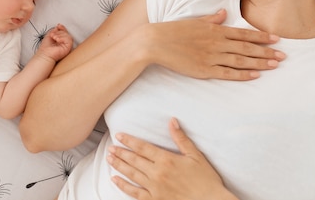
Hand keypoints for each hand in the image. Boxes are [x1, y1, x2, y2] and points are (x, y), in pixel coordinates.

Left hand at [38, 24, 72, 61]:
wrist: (45, 54)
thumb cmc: (46, 47)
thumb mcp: (49, 35)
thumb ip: (55, 30)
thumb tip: (58, 26)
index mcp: (60, 40)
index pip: (64, 32)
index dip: (62, 28)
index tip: (58, 25)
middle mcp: (64, 43)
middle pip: (66, 33)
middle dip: (59, 32)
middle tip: (53, 35)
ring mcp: (67, 46)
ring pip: (68, 36)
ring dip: (60, 35)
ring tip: (54, 38)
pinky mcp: (68, 48)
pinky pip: (69, 40)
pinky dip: (63, 38)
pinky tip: (57, 40)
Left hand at [107, 118, 237, 199]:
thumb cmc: (205, 179)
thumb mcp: (195, 155)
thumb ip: (181, 138)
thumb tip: (172, 121)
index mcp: (166, 160)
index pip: (143, 147)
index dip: (129, 140)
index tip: (119, 135)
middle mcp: (157, 173)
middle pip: (134, 160)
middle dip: (121, 152)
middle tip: (110, 146)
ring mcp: (154, 188)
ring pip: (131, 174)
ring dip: (119, 165)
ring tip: (109, 158)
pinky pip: (134, 193)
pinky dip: (123, 186)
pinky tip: (115, 180)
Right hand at [141, 9, 284, 80]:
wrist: (155, 42)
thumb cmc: (173, 31)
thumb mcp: (195, 21)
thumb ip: (212, 19)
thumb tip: (224, 13)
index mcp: (215, 30)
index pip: (244, 34)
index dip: (261, 37)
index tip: (276, 39)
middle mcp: (217, 43)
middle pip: (247, 48)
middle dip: (267, 52)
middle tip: (284, 55)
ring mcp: (211, 57)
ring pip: (241, 61)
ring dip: (260, 63)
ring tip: (275, 65)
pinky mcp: (204, 70)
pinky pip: (228, 73)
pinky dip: (242, 75)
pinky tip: (255, 75)